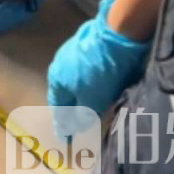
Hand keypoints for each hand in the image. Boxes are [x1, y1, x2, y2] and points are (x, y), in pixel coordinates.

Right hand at [47, 0, 149, 136]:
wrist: (116, 35)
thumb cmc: (100, 72)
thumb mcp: (92, 100)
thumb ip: (82, 115)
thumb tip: (75, 126)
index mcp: (56, 80)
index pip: (57, 108)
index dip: (62, 124)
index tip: (65, 139)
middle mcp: (60, 65)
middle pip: (65, 93)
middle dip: (71, 107)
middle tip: (79, 121)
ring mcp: (73, 52)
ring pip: (75, 79)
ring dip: (81, 92)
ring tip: (92, 103)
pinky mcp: (88, 44)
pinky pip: (86, 69)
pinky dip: (90, 80)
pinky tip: (101, 83)